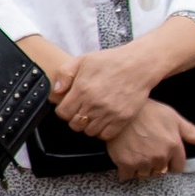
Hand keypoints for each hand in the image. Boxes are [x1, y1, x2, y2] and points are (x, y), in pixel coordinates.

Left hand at [48, 45, 164, 141]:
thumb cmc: (109, 61)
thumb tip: (56, 91)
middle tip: (81, 110)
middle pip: (75, 125)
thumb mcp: (82, 60)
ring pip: (90, 132)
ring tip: (92, 114)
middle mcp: (95, 104)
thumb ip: (64, 74)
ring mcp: (109, 113)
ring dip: (88, 125)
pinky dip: (102, 130)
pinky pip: (106, 135)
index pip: (63, 113)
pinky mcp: (122, 119)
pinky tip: (103, 120)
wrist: (138, 65)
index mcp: (82, 89)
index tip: (69, 105)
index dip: (63, 110)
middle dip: (74, 118)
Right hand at [107, 99, 194, 179]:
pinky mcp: (126, 164)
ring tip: (136, 152)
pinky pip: (127, 175)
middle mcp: (160, 156)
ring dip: (141, 168)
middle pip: (161, 172)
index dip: (172, 162)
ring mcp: (143, 162)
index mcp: (173, 146)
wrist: (119, 109)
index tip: (165, 157)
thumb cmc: (145, 110)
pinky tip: (125, 158)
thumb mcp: (171, 116)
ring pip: (145, 174)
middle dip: (156, 164)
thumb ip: (190, 131)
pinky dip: (126, 170)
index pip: (178, 167)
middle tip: (147, 150)